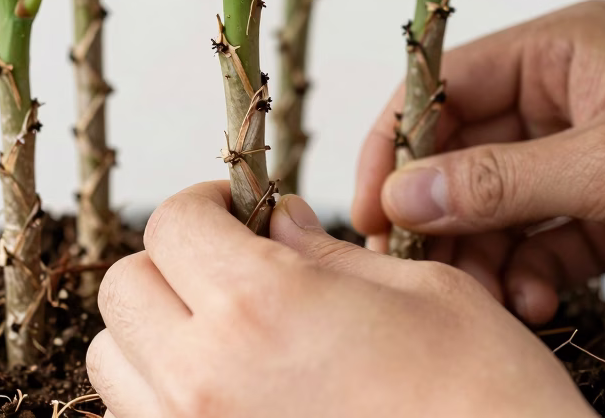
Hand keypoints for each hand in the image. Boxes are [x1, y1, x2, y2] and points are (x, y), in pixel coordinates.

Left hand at [87, 182, 592, 417]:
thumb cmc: (487, 404)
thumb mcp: (423, 294)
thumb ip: (328, 256)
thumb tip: (280, 225)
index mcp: (260, 306)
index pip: (172, 224)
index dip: (206, 205)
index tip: (238, 212)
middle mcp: (206, 379)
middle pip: (125, 290)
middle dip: (173, 264)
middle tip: (232, 266)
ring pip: (116, 365)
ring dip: (157, 336)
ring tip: (228, 337)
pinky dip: (167, 400)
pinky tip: (236, 395)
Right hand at [353, 0, 604, 319]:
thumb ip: (501, 182)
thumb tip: (403, 194)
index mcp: (563, 48)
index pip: (445, 85)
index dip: (398, 143)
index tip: (369, 206)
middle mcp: (568, 96)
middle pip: (465, 152)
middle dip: (441, 212)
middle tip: (421, 267)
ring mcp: (590, 158)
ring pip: (500, 208)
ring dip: (487, 254)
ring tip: (493, 296)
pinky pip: (543, 245)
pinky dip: (531, 276)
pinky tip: (540, 303)